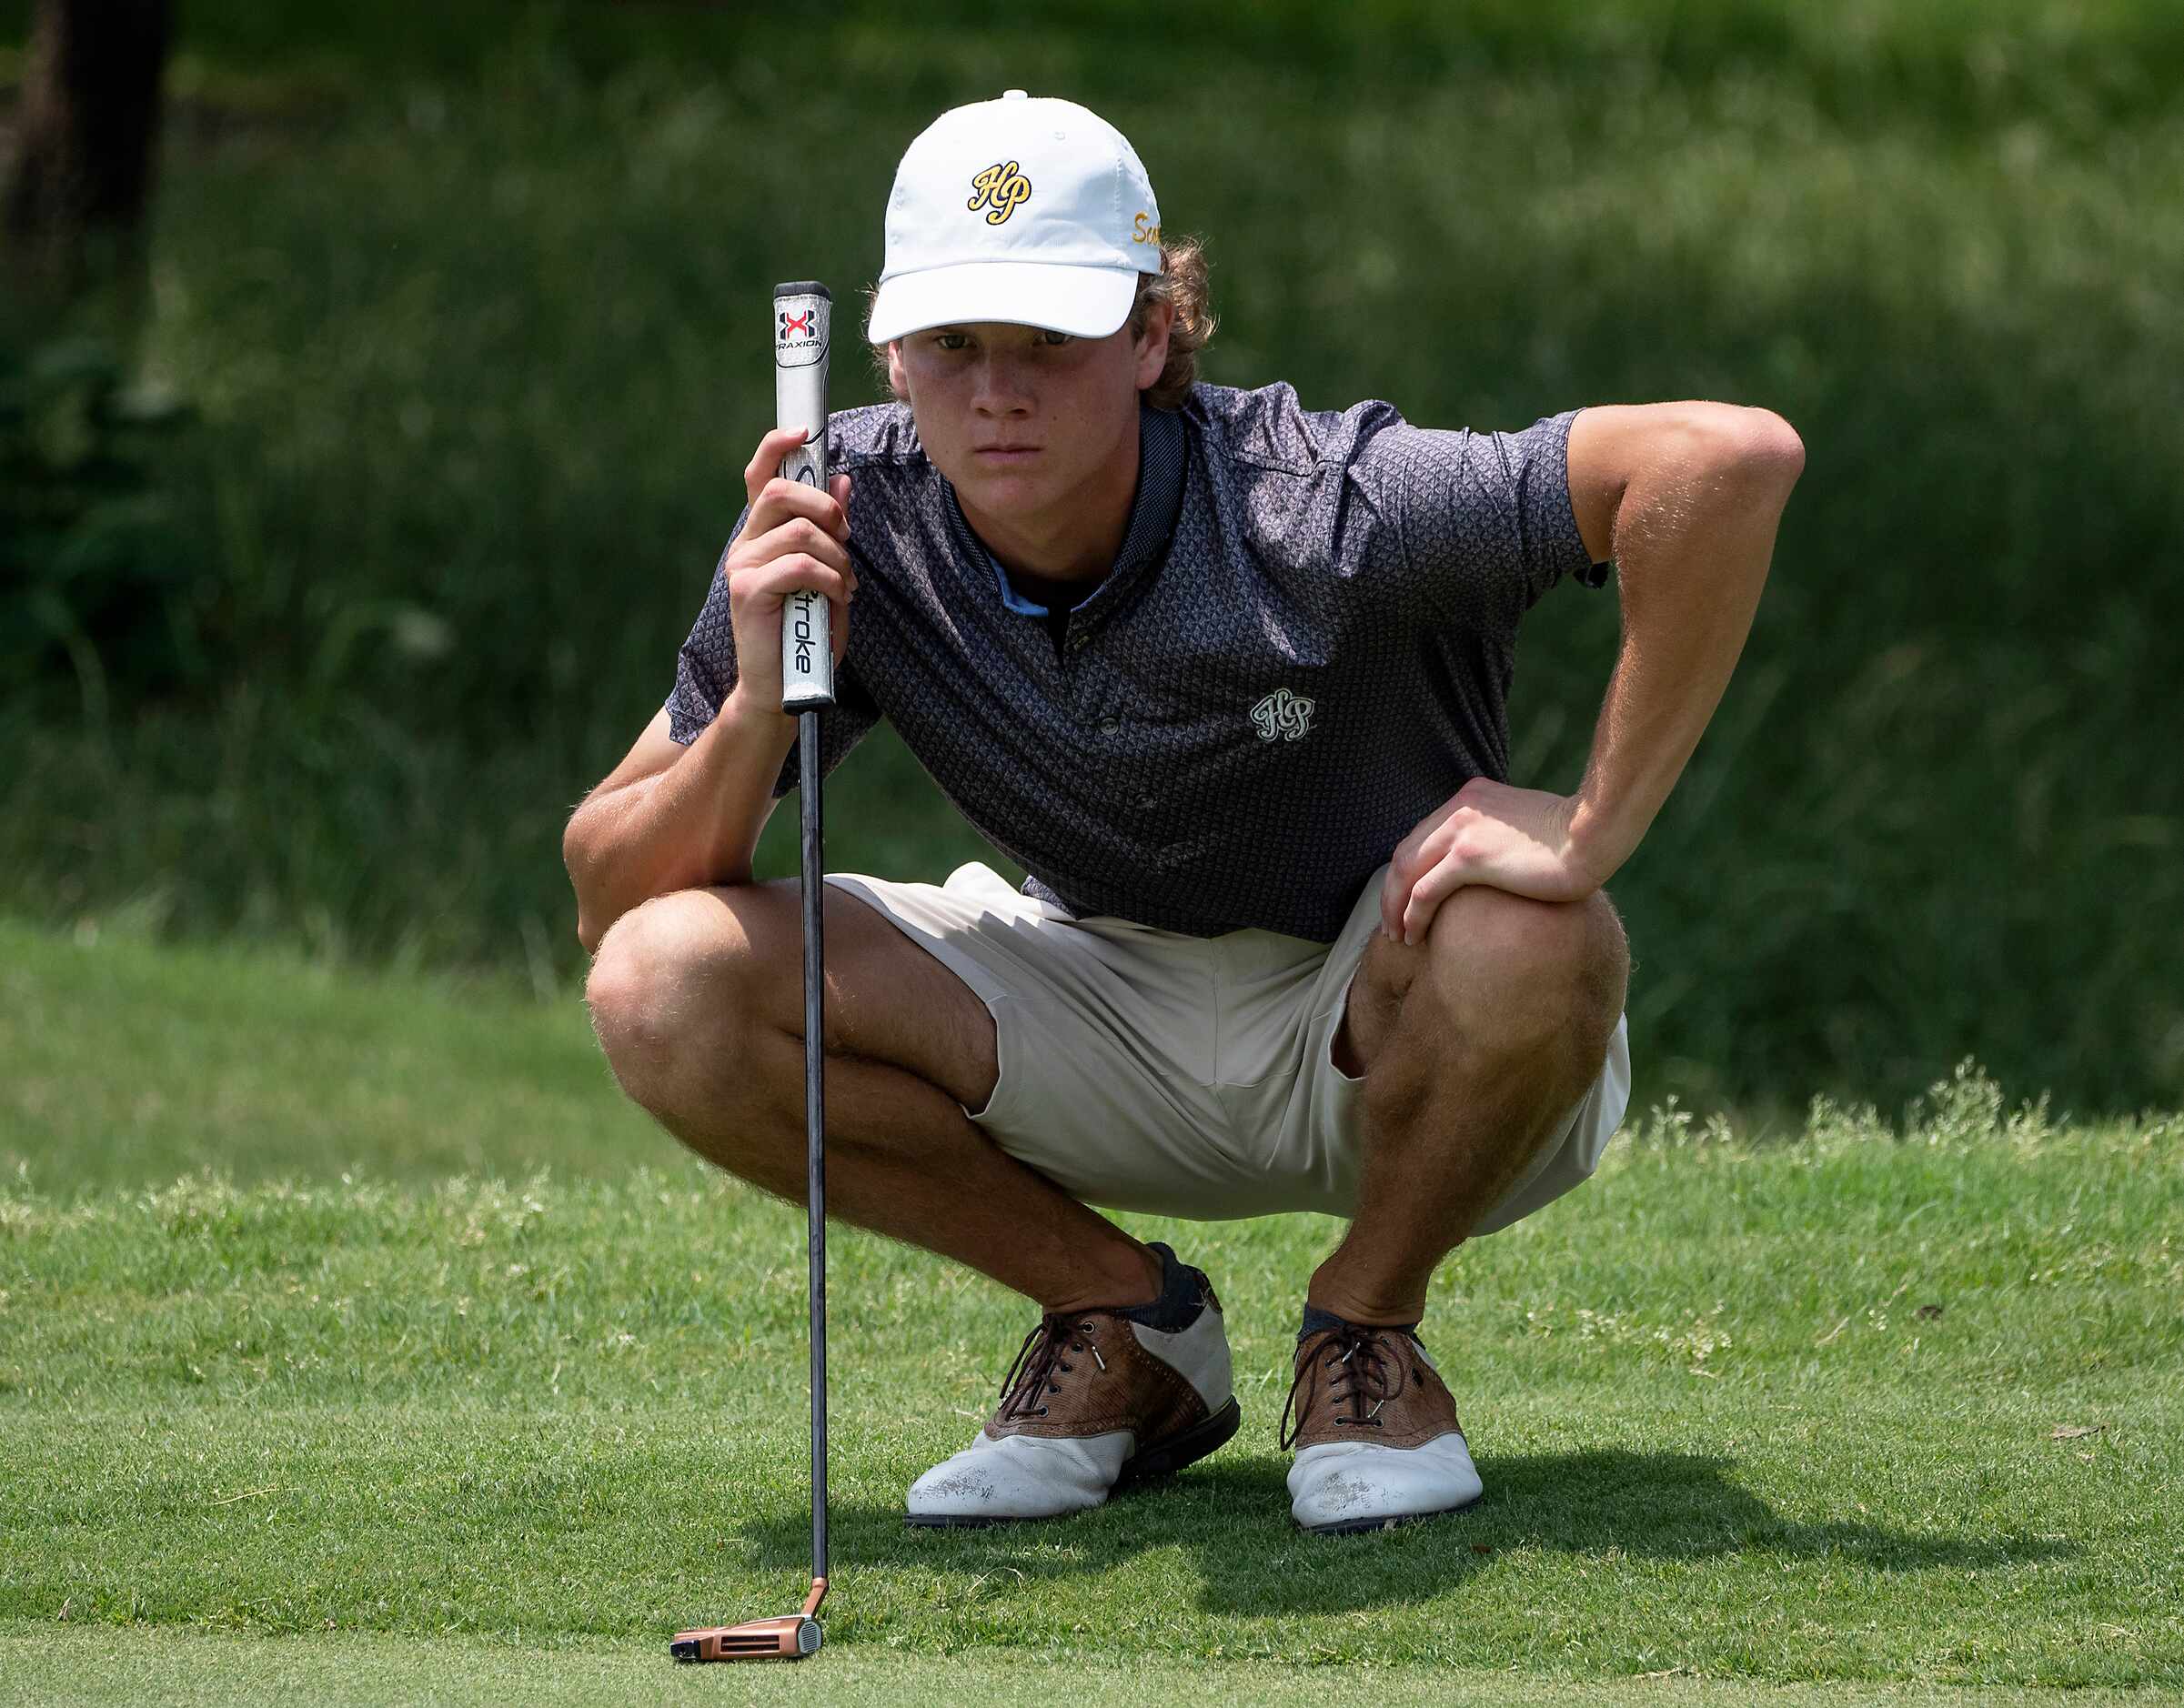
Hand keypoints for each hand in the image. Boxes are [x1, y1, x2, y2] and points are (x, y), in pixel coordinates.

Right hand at [722, 426, 855, 715]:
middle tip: (846, 536)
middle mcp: (746, 543)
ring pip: (802, 532)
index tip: (807, 430)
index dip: (778, 445)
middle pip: (784, 493)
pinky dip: (830, 579)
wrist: (784, 687)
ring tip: (845, 584)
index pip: (760, 475)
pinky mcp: (747, 591)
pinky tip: (836, 598)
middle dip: (827, 508)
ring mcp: (742, 565)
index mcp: (762, 533)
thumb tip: (843, 479)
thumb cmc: (808, 631)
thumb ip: (833, 530)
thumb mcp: (830, 573)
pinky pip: (801, 566)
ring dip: (839, 557)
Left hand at [1380, 779, 1607, 944]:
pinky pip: (1425, 891)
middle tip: (1391, 921)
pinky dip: (1412, 916)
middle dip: (1393, 890)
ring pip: (1407, 872)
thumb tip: (1503, 860)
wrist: (1596, 832)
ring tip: (1397, 936)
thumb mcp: (1530, 826)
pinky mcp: (1470, 857)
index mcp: (1473, 798)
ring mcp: (1462, 831)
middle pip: (1407, 852)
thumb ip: (1506, 835)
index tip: (1408, 896)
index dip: (1411, 868)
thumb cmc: (1577, 837)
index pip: (1425, 835)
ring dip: (1396, 907)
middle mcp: (1460, 809)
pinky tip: (1412, 936)